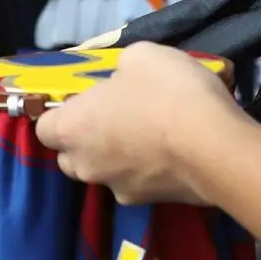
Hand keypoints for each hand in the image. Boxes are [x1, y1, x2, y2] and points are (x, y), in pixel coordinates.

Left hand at [36, 42, 247, 205]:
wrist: (216, 146)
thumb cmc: (166, 92)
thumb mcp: (139, 55)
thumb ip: (118, 69)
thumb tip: (121, 80)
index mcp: (72, 128)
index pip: (44, 128)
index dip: (60, 113)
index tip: (84, 100)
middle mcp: (85, 165)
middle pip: (70, 156)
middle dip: (84, 140)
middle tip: (114, 116)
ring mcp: (118, 189)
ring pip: (104, 172)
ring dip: (116, 156)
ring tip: (149, 134)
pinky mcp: (150, 203)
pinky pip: (137, 183)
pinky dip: (147, 170)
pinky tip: (172, 151)